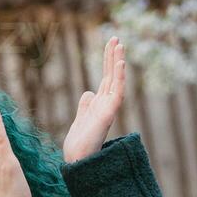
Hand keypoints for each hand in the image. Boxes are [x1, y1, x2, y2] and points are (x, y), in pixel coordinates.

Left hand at [63, 36, 125, 163]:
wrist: (77, 159)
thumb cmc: (79, 144)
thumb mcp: (80, 119)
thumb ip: (85, 106)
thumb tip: (88, 92)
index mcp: (100, 104)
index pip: (106, 78)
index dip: (108, 61)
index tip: (110, 44)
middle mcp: (107, 104)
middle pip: (111, 75)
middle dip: (113, 56)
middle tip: (115, 37)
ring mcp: (109, 108)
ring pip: (116, 80)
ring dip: (118, 62)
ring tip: (119, 44)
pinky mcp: (109, 113)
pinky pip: (117, 92)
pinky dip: (119, 77)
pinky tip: (120, 62)